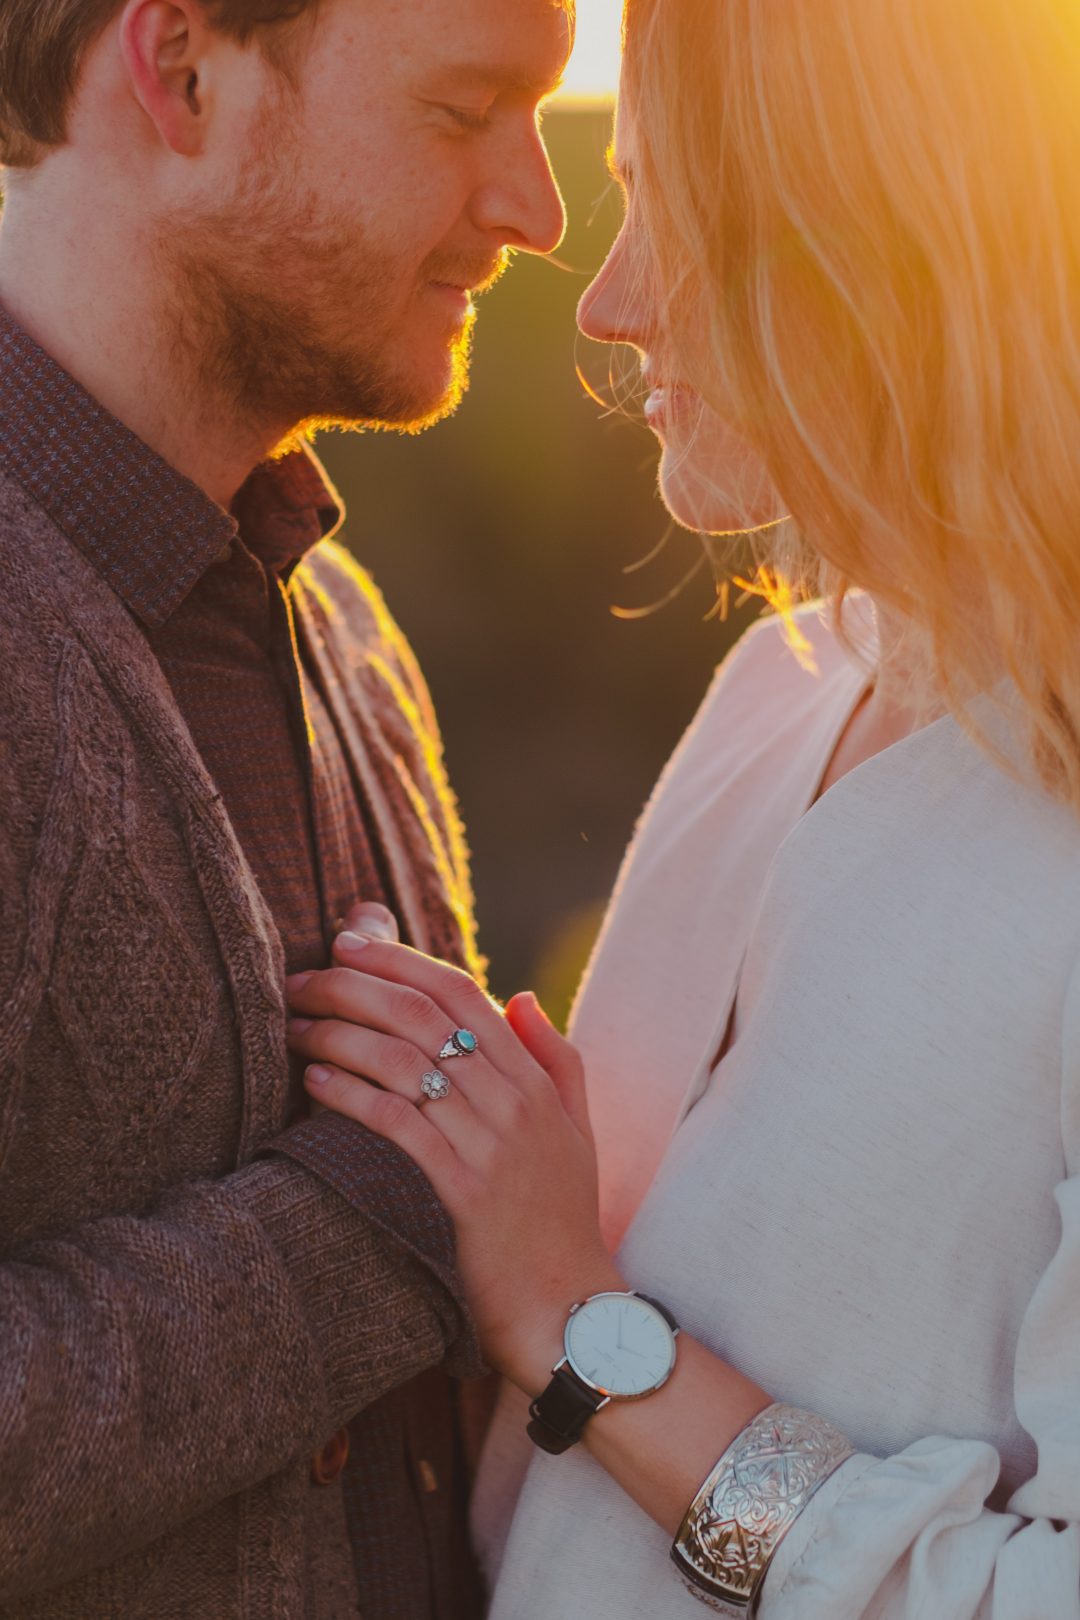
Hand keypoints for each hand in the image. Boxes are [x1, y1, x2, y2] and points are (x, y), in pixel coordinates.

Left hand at [285, 932, 622, 1390]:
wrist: (572, 1309)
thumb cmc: (564, 1218)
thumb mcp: (576, 1128)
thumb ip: (555, 1057)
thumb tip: (521, 995)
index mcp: (535, 1077)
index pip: (463, 992)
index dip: (402, 959)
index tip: (350, 940)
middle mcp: (514, 1100)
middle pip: (424, 1016)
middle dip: (355, 986)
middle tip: (302, 977)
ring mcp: (490, 1144)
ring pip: (405, 1062)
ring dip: (341, 1033)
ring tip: (294, 1025)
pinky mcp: (463, 1191)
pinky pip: (400, 1124)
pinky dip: (353, 1094)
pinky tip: (316, 1080)